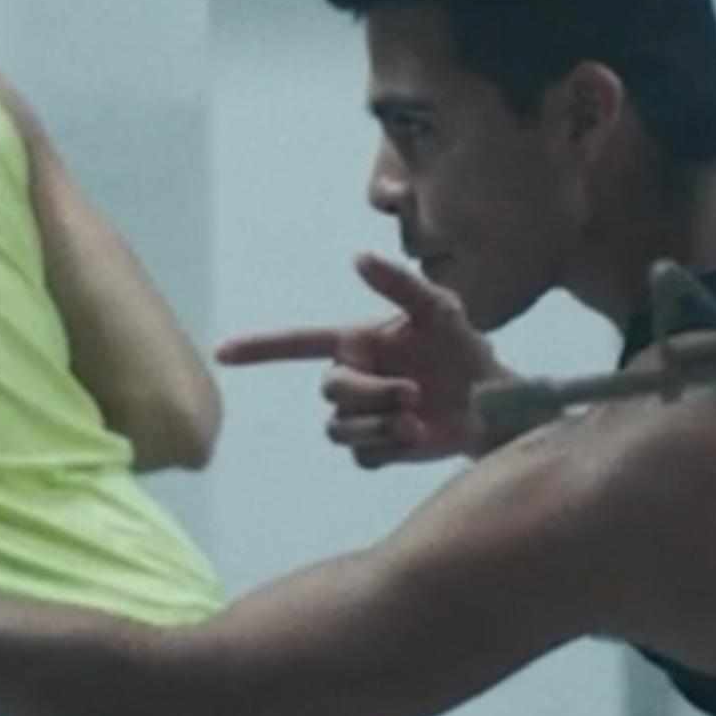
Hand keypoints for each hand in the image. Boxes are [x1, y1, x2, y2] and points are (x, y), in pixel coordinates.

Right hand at [217, 252, 503, 468]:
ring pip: (340, 428)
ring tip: (416, 418)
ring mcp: (362, 417)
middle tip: (413, 392)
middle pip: (330, 390)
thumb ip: (401, 284)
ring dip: (378, 424)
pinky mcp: (377, 450)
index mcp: (356, 344)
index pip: (297, 344)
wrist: (491, 401)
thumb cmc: (463, 347)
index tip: (223, 353)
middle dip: (370, 393)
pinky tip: (417, 435)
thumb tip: (359, 257)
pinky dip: (389, 448)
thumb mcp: (440, 309)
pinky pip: (362, 457)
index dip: (259, 348)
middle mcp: (352, 379)